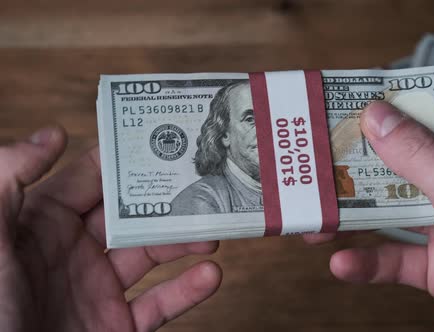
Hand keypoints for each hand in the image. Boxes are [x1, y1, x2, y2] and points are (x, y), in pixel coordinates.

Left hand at [0, 127, 221, 331]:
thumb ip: (8, 180)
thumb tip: (51, 134)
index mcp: (41, 227)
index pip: (90, 180)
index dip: (124, 160)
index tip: (161, 140)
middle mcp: (72, 255)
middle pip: (131, 217)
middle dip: (167, 201)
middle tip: (202, 185)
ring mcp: (96, 292)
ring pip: (151, 257)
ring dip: (185, 242)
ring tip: (214, 230)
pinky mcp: (114, 328)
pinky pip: (157, 306)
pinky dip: (186, 291)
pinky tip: (210, 276)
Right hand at [306, 87, 433, 330]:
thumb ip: (423, 158)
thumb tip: (380, 115)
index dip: (399, 95)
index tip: (354, 95)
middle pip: (405, 157)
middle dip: (362, 159)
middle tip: (321, 158)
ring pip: (393, 207)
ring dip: (354, 213)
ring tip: (317, 215)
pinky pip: (394, 255)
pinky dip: (368, 260)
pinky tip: (344, 262)